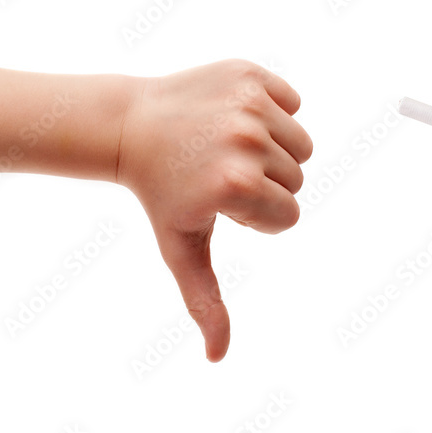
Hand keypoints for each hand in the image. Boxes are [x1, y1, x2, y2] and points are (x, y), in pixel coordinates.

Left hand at [117, 60, 311, 360]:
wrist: (130, 125)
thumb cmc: (161, 194)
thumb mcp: (182, 248)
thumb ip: (206, 301)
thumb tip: (216, 359)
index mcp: (234, 187)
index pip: (289, 216)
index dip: (258, 217)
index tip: (220, 203)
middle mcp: (246, 142)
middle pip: (296, 179)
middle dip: (266, 183)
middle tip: (218, 171)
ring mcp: (249, 104)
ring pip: (301, 143)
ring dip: (273, 149)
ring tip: (226, 144)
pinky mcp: (252, 73)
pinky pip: (293, 101)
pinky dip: (273, 109)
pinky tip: (231, 115)